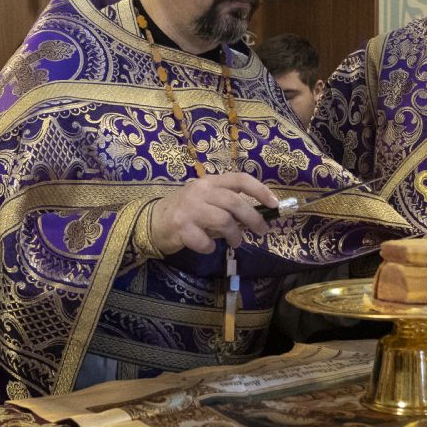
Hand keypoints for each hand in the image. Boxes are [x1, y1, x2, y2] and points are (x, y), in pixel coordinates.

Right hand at [149, 173, 278, 254]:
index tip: (275, 204)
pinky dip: (210, 247)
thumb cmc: (185, 211)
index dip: (260, 190)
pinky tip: (207, 247)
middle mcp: (200, 191)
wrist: (151, 220)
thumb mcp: (206, 201)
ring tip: (235, 243)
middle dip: (253, 219)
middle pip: (234, 202)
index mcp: (210, 182)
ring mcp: (189, 208)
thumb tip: (255, 218)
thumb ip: (227, 206)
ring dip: (234, 235)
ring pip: (223, 221)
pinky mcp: (180, 227)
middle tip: (261, 232)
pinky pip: (205, 241)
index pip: (240, 179)